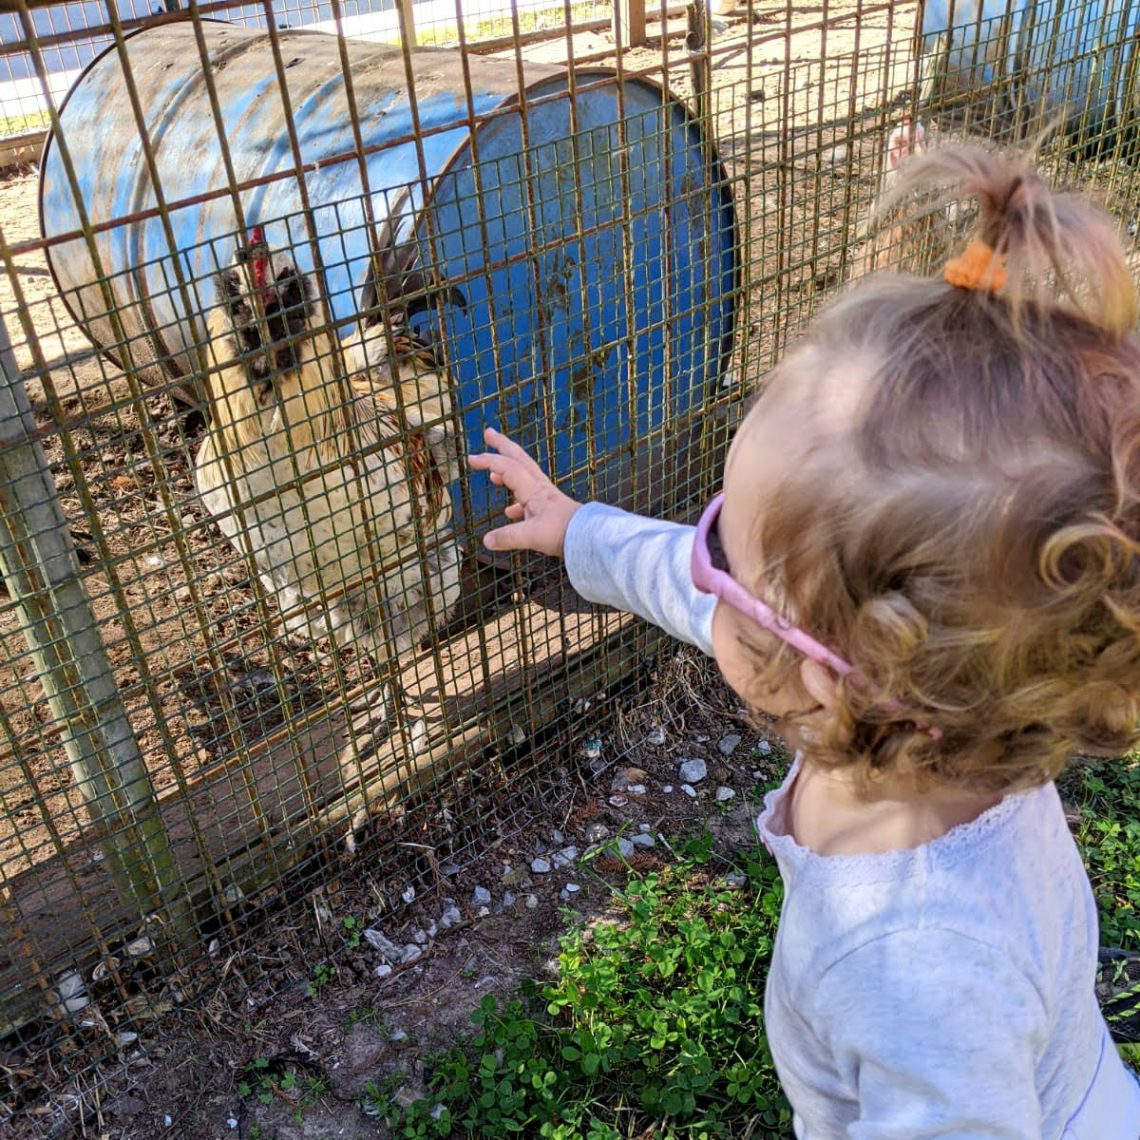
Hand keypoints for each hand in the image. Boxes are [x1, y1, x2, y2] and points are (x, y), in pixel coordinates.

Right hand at [468, 428, 581, 557]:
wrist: (590, 537)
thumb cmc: (564, 532)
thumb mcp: (532, 536)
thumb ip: (508, 537)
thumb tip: (486, 540)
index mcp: (533, 490)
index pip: (508, 468)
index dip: (489, 461)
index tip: (471, 458)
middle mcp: (539, 488)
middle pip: (518, 459)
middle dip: (502, 445)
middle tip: (489, 433)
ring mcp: (546, 497)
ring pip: (523, 476)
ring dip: (507, 470)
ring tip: (494, 474)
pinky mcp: (551, 509)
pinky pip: (529, 498)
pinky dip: (516, 502)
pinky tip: (510, 512)